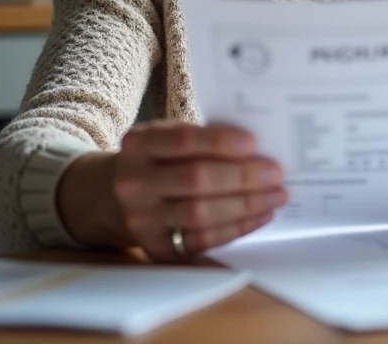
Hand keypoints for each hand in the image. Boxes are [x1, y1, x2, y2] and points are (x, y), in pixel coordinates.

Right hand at [61, 121, 286, 261]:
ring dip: (246, 206)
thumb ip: (202, 140)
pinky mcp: (155, 248)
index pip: (183, 140)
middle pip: (195, 180)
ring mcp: (141, 219)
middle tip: (276, 173)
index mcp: (138, 144)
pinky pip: (202, 240)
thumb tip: (258, 148)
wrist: (111, 197)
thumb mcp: (165, 139)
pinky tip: (260, 215)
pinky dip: (237, 227)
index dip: (220, 142)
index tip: (253, 143)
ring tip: (276, 196)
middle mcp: (134, 182)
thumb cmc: (157, 161)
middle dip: (242, 178)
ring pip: (200, 214)